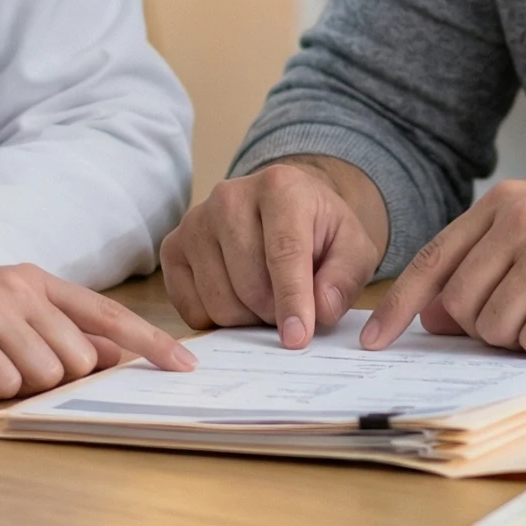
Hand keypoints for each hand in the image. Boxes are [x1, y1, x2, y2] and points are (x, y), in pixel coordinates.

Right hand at [0, 219, 194, 398]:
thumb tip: (108, 356)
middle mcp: (19, 286)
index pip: (108, 311)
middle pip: (75, 359)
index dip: (149, 342)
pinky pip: (2, 384)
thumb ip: (53, 328)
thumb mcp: (2, 309)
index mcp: (36, 279)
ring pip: (42, 375)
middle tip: (7, 363)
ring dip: (14, 383)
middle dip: (50, 377)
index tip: (186, 367)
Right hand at [160, 157, 388, 348]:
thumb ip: (344, 277)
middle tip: (291, 309)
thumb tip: (322, 309)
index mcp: (279, 187)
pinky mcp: (173, 247)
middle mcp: (229, 196)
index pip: (283, 252)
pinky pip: (192, 308)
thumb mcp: (352, 247)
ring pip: (219, 301)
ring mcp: (195, 221)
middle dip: (274, 312)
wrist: (285, 208)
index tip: (297, 338)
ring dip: (248, 318)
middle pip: (249, 284)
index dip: (292, 300)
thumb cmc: (319, 230)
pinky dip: (219, 320)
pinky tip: (238, 298)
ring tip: (266, 299)